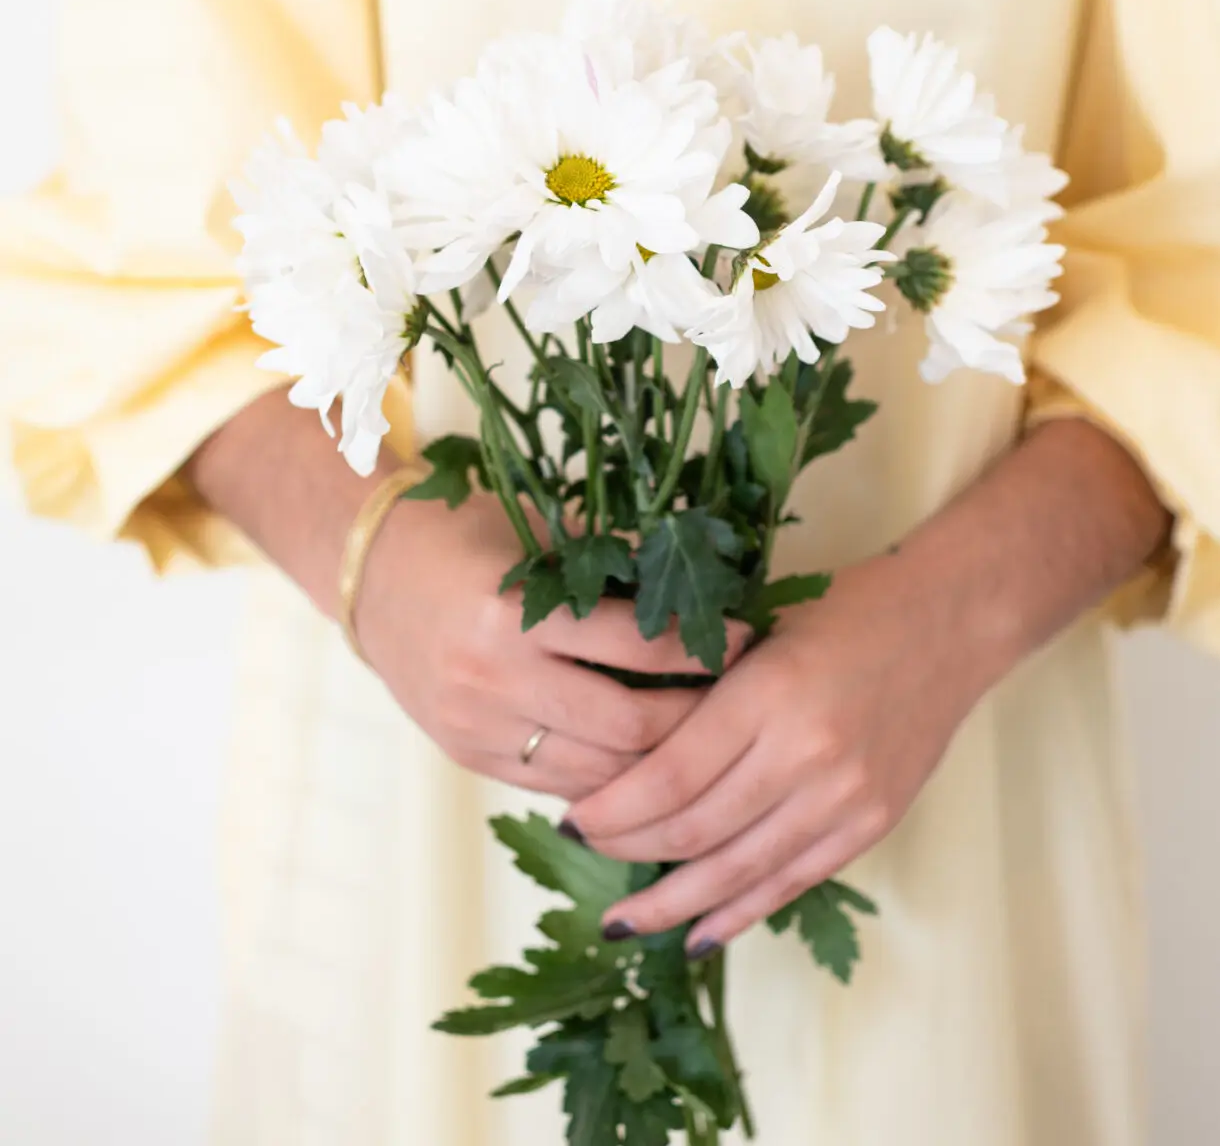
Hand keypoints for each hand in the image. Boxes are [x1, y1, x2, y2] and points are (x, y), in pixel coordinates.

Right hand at [357, 486, 744, 800]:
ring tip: (704, 738)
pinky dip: (608, 778)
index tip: (747, 638)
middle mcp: (494, 678)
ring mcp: (478, 726)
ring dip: (656, 761)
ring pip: (597, 771)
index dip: (700, 648)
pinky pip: (558, 785)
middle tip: (738, 703)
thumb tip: (700, 579)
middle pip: (626, 724)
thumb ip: (608, 564)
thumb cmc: (464, 537)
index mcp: (514, 612)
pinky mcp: (469, 756)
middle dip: (693, 719)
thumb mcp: (538, 535)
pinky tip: (644, 760)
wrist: (371, 574)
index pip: (634, 646)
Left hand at [563, 514, 1018, 953]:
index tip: (572, 817)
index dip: (613, 808)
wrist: (947, 622)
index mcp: (769, 692)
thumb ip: (703, 684)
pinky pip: (789, 883)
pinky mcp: (870, 824)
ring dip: (671, 903)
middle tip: (583, 854)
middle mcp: (806, 753)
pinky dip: (739, 913)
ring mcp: (843, 798)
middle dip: (627, 851)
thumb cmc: (845, 608)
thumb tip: (620, 745)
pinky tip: (697, 933)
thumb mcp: (761, 626)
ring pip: (736, 871)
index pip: (669, 776)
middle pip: (694, 830)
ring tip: (623, 922)